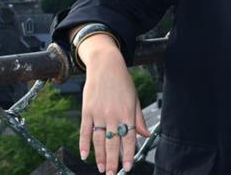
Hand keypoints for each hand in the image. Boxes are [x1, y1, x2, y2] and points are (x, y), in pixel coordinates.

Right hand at [78, 35, 150, 174]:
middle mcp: (113, 115)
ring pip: (99, 140)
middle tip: (111, 174)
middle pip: (113, 142)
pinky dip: (84, 144)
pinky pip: (85, 131)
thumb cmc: (123, 82)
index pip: (129, 138)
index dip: (128, 154)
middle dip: (113, 161)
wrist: (106, 65)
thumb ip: (138, 119)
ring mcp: (99, 113)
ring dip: (100, 156)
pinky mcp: (87, 111)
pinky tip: (85, 155)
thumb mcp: (135, 99)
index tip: (128, 167)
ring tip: (101, 169)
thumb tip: (146, 135)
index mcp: (128, 112)